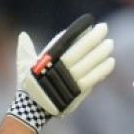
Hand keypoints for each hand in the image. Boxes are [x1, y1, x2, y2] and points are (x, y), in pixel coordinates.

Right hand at [9, 14, 114, 133]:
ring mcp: (69, 81)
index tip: (89, 23)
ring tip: (110, 44)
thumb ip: (25, 50)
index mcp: (47, 59)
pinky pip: (92, 79)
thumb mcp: (24, 66)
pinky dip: (102, 70)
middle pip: (79, 51)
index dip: (78, 32)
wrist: (33, 110)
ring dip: (101, 54)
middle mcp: (59, 69)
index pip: (65, 41)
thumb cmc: (29, 86)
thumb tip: (23, 35)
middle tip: (104, 28)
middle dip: (93, 39)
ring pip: (88, 65)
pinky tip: (111, 62)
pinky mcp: (76, 92)